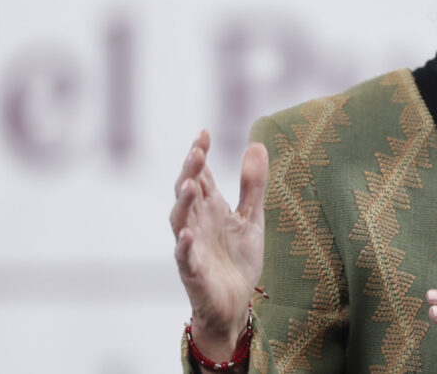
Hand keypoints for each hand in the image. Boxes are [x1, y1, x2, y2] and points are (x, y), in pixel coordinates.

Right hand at [170, 130, 268, 360]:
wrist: (235, 304)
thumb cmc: (237, 260)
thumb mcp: (252, 217)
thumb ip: (253, 184)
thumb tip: (256, 143)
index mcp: (210, 208)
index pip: (201, 175)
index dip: (200, 154)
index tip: (204, 132)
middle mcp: (197, 223)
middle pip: (187, 191)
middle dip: (190, 171)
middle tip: (197, 151)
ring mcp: (193, 246)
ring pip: (180, 220)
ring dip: (183, 203)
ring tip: (190, 184)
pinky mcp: (193, 271)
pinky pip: (184, 257)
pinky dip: (184, 245)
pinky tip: (187, 233)